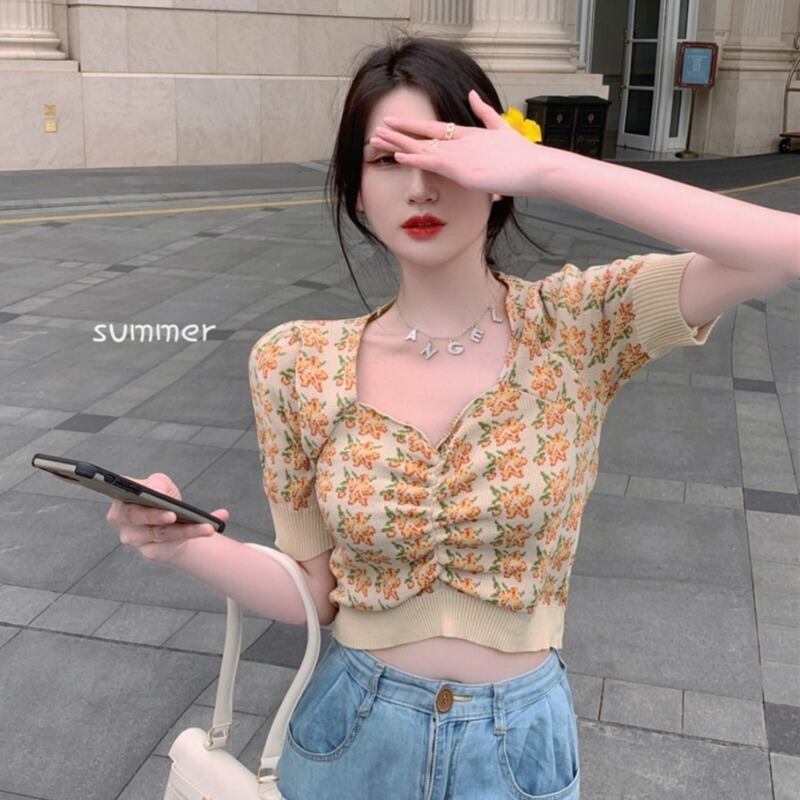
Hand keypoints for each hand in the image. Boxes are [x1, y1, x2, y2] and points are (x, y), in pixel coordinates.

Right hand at [106, 472, 229, 562]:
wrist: (175, 520)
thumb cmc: (162, 498)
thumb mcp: (161, 484)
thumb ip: (158, 484)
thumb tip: (158, 492)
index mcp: (120, 497)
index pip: (120, 493)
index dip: (131, 494)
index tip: (148, 492)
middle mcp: (121, 518)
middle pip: (135, 517)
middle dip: (155, 516)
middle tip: (173, 515)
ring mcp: (133, 537)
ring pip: (160, 533)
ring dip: (187, 529)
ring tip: (208, 526)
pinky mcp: (149, 550)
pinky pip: (172, 543)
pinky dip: (194, 534)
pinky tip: (210, 528)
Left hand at [367, 89, 557, 198]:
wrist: (537, 168)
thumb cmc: (523, 156)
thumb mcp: (503, 128)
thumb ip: (485, 112)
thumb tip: (472, 94)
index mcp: (469, 135)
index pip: (435, 128)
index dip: (413, 126)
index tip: (395, 123)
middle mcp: (461, 142)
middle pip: (423, 135)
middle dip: (399, 133)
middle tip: (376, 130)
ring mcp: (461, 156)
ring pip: (422, 148)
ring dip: (398, 145)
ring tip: (376, 141)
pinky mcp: (463, 171)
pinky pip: (432, 163)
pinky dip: (414, 159)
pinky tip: (397, 156)